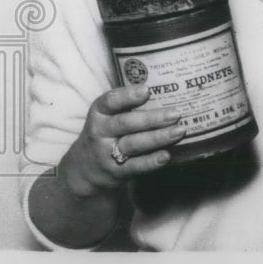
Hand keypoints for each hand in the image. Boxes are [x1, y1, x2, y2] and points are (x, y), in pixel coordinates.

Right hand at [59, 85, 184, 197]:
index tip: (146, 91)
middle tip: (175, 114)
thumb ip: (129, 106)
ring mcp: (106, 153)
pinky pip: (135, 166)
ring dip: (158, 138)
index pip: (110, 102)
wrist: (83, 169)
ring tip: (179, 131)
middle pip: (126, 123)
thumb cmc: (106, 133)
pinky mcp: (115, 172)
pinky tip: (166, 155)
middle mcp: (100, 132)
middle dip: (152, 118)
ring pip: (133, 144)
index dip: (127, 96)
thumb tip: (168, 94)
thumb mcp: (108, 116)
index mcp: (99, 113)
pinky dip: (151, 161)